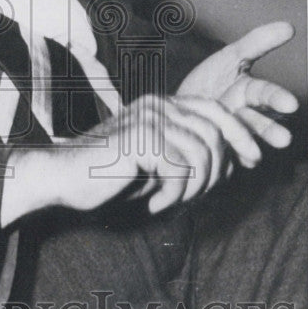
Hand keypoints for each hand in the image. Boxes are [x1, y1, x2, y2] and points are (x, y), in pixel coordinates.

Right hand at [2, 91, 256, 223]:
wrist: (59, 177)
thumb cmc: (103, 175)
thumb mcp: (153, 163)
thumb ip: (185, 155)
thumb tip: (230, 163)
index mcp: (160, 104)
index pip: (216, 109)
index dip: (239, 134)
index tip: (248, 163)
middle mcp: (156, 105)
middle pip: (214, 133)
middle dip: (215, 172)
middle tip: (192, 197)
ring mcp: (147, 119)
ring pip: (202, 154)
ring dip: (193, 188)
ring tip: (169, 202)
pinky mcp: (139, 140)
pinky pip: (181, 170)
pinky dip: (173, 195)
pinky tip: (154, 204)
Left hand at [176, 21, 297, 148]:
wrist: (177, 107)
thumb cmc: (209, 82)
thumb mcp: (230, 57)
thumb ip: (258, 43)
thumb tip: (289, 27)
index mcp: (250, 93)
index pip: (268, 95)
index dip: (278, 99)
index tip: (291, 105)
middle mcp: (245, 117)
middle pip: (262, 124)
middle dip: (272, 131)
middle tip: (283, 139)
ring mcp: (231, 136)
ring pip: (247, 144)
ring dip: (252, 148)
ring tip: (255, 155)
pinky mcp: (217, 153)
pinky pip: (224, 158)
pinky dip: (226, 158)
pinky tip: (225, 156)